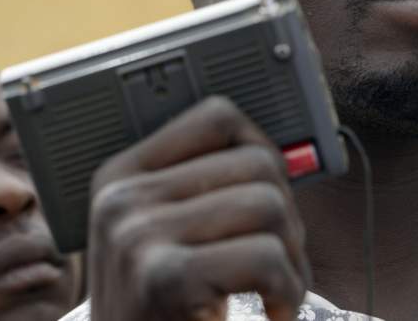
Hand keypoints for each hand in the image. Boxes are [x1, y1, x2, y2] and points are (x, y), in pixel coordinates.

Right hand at [88, 96, 309, 320]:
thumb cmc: (165, 307)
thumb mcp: (167, 236)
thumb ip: (213, 191)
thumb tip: (296, 157)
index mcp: (122, 174)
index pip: (218, 116)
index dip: (263, 148)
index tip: (273, 189)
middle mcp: (122, 197)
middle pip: (257, 164)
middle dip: (289, 216)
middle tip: (282, 260)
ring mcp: (136, 235)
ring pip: (270, 206)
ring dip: (295, 258)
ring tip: (279, 290)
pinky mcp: (162, 278)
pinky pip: (266, 257)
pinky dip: (289, 291)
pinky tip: (275, 311)